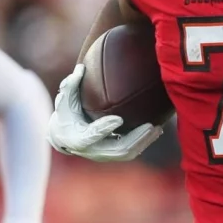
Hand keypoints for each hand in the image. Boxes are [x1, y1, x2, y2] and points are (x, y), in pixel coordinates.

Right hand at [47, 65, 162, 161]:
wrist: (66, 137)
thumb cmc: (66, 115)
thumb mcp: (65, 101)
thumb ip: (70, 86)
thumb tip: (81, 68)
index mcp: (78, 138)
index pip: (92, 135)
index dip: (104, 128)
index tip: (119, 119)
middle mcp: (93, 151)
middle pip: (117, 149)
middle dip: (135, 138)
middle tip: (150, 125)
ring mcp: (105, 155)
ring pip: (127, 153)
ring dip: (144, 141)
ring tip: (157, 128)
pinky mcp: (113, 155)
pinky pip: (131, 152)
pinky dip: (144, 143)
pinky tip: (156, 131)